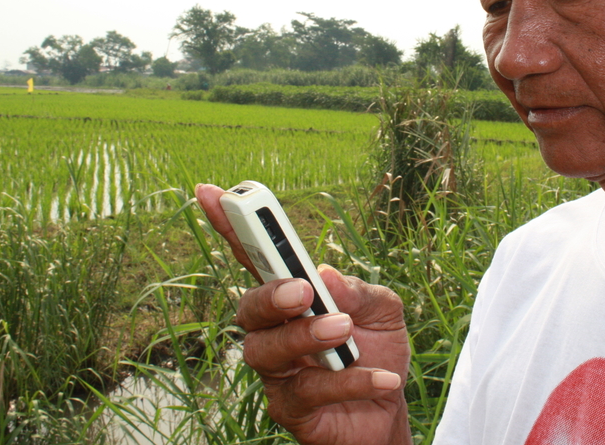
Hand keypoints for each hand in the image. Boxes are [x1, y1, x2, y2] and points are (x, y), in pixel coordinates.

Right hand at [195, 184, 412, 444]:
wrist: (391, 411)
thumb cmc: (377, 351)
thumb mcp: (383, 310)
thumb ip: (359, 290)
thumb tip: (326, 273)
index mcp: (292, 297)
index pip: (254, 259)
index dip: (231, 227)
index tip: (213, 193)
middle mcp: (274, 332)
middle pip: (248, 309)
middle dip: (270, 296)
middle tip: (303, 291)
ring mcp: (278, 373)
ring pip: (266, 351)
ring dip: (305, 336)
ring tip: (343, 331)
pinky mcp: (291, 410)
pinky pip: (307, 392)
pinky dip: (348, 381)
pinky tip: (381, 377)